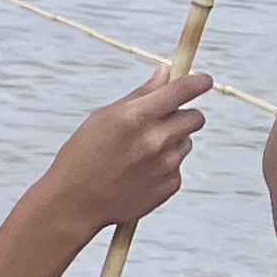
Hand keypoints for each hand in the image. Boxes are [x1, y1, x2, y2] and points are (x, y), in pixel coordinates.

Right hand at [29, 67, 212, 241]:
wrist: (74, 204)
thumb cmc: (81, 156)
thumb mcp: (102, 119)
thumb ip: (139, 96)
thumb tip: (165, 73)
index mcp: (135, 117)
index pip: (181, 91)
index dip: (197, 82)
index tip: (203, 79)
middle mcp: (155, 140)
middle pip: (196, 117)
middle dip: (184, 115)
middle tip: (163, 121)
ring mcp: (166, 164)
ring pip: (185, 142)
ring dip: (171, 142)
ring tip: (138, 154)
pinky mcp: (170, 185)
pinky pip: (176, 166)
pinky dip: (163, 166)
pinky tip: (137, 173)